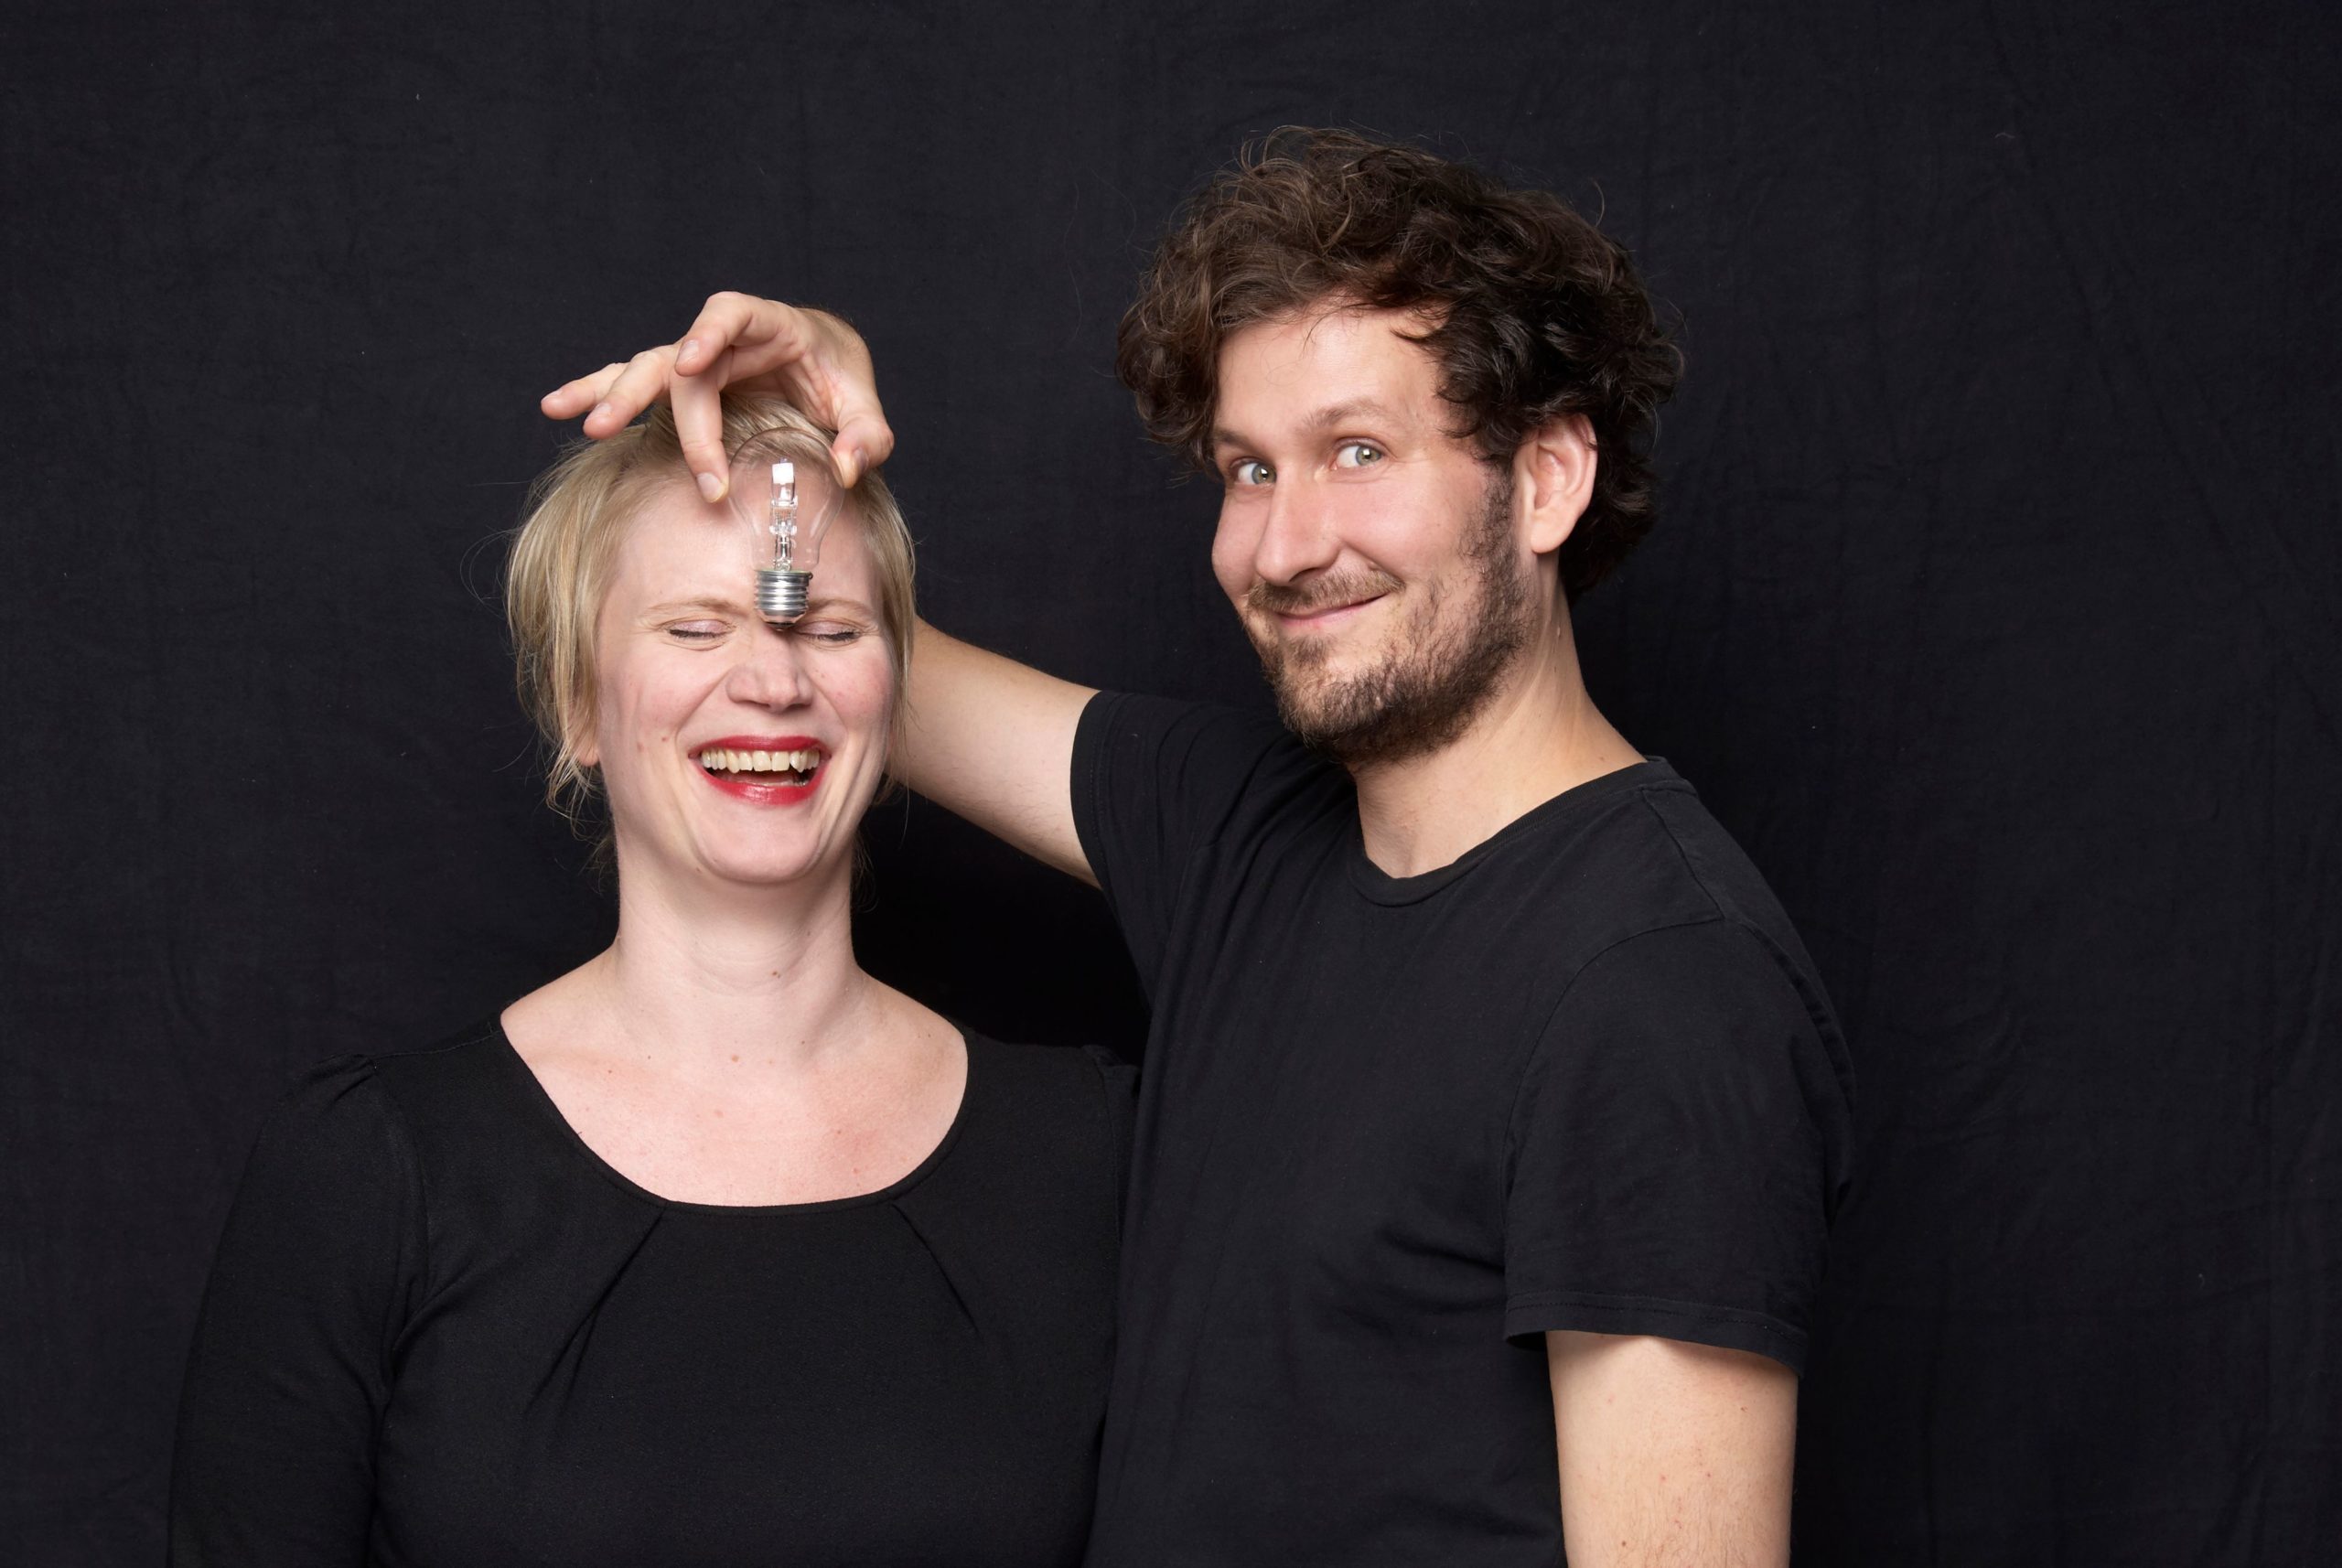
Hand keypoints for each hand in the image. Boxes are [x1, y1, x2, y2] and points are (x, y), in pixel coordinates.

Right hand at [539, 292, 894, 499]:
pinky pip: (636, 386)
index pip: (731, 314)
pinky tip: (559, 409)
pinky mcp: (683, 386)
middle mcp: (723, 338)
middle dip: (647, 396)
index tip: (691, 364)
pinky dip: (597, 392)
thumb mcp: (864, 409)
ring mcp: (698, 361)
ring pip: (646, 370)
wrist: (824, 367)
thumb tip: (843, 469)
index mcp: (771, 325)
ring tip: (581, 422)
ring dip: (610, 394)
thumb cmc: (840, 381)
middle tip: (618, 433)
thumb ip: (866, 437)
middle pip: (677, 359)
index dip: (707, 333)